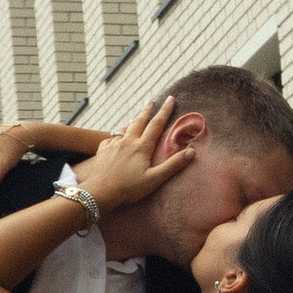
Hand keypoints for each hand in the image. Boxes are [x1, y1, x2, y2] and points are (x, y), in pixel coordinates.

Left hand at [82, 98, 196, 216]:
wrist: (100, 192)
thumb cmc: (128, 188)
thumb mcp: (154, 179)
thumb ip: (173, 165)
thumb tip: (191, 151)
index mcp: (141, 147)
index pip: (156, 124)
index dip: (165, 111)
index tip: (170, 99)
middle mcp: (127, 141)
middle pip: (139, 121)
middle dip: (147, 110)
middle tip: (151, 101)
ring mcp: (113, 144)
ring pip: (124, 127)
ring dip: (132, 121)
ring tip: (136, 117)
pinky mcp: (102, 150)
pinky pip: (111, 137)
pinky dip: (117, 134)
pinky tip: (116, 137)